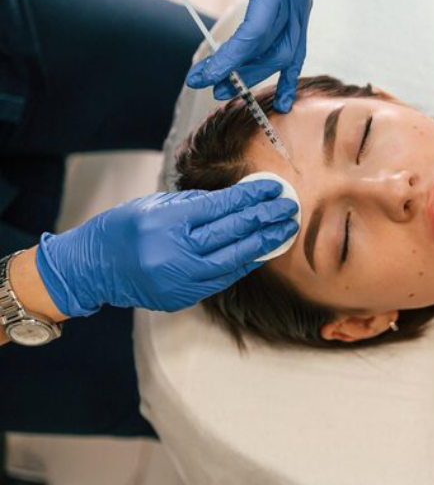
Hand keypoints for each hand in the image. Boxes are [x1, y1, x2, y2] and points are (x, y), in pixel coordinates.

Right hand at [35, 181, 298, 315]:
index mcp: (166, 221)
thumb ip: (197, 203)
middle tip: (289, 208)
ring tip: (285, 230)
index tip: (274, 189)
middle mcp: (174, 252)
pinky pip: (223, 278)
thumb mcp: (156, 204)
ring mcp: (180, 278)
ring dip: (264, 244)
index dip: (251, 197)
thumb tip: (240, 198)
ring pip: (234, 259)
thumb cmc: (125, 228)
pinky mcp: (183, 296)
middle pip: (232, 233)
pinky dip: (244, 263)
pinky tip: (262, 251)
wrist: (92, 267)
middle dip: (265, 219)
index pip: (220, 207)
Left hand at [144, 0, 311, 112]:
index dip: (229, 60)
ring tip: (233, 91)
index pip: (253, 34)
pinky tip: (283, 99)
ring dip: (262, 75)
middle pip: (272, 48)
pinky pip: (298, 46)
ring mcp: (302, 3)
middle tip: (209, 87)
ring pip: (288, 51)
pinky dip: (291, 73)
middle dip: (242, 71)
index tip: (201, 76)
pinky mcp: (300, 6)